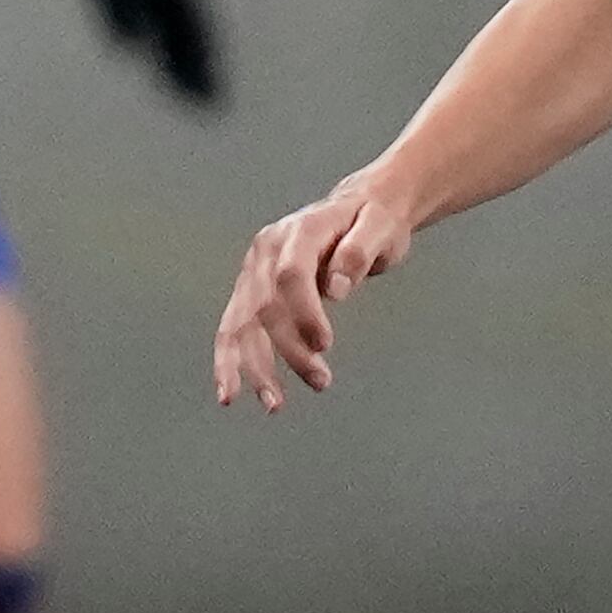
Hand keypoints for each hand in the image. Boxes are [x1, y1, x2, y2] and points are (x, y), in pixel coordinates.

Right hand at [212, 174, 417, 410]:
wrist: (359, 207)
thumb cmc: (374, 220)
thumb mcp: (381, 228)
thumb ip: (359, 253)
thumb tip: (336, 288)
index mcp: (300, 231)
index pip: (292, 275)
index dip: (305, 312)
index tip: (325, 344)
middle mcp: (267, 250)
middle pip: (265, 305)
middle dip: (287, 350)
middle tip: (321, 382)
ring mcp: (255, 270)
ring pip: (241, 323)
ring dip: (253, 367)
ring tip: (274, 405)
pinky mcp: (252, 289)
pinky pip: (235, 328)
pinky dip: (230, 361)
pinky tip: (232, 393)